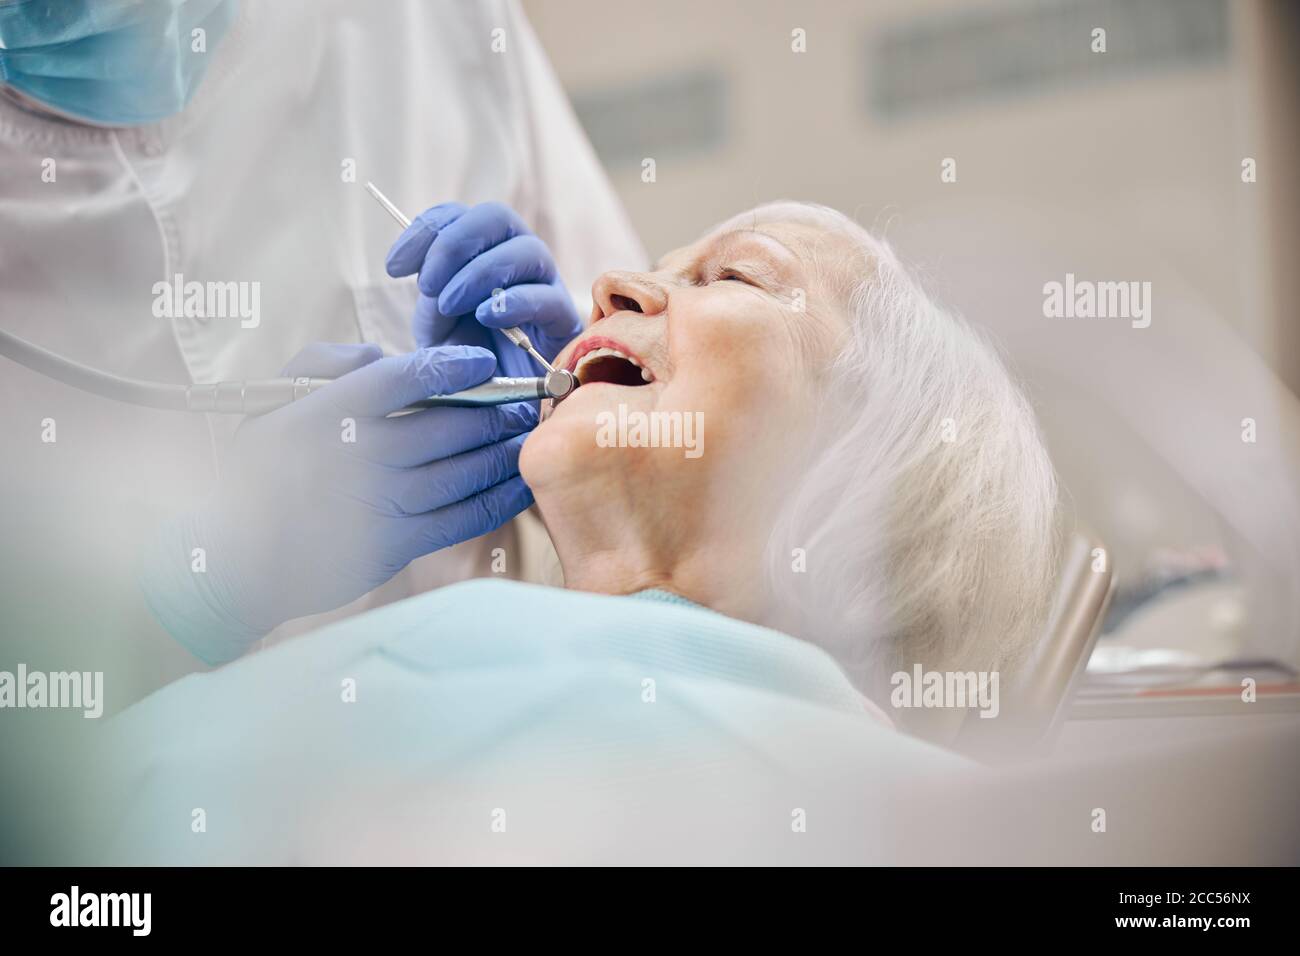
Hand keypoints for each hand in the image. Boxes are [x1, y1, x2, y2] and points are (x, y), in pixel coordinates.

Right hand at [141, 342, 535, 663]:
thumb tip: (385, 354)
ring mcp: (379, 501)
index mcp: (327, 411)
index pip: (405, 377)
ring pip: (463, 470)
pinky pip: (462, 517)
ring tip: (525, 437)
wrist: (236, 558)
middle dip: (495, 412)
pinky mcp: (395, 544)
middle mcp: (357, 454)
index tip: (483, 364)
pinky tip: (517, 484)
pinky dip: (498, 499)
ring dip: (504, 452)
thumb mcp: (276, 401)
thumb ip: (329, 363)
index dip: (453, 366)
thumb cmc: (260, 468)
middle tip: (522, 403)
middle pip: (448, 426)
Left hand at [384, 201, 581, 377]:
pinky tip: (487, 317)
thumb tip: (434, 282)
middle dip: (455, 244)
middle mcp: (517, 258)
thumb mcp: (435, 327)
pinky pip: (548, 297)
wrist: (498, 403)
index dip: (426, 231)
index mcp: (482, 252)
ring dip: (481, 272)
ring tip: (452, 305)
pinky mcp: (563, 320)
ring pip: (527, 249)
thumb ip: (431, 299)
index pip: (458, 216)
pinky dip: (514, 302)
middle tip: (429, 285)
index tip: (394, 267)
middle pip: (496, 217)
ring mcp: (545, 285)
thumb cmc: (467, 360)